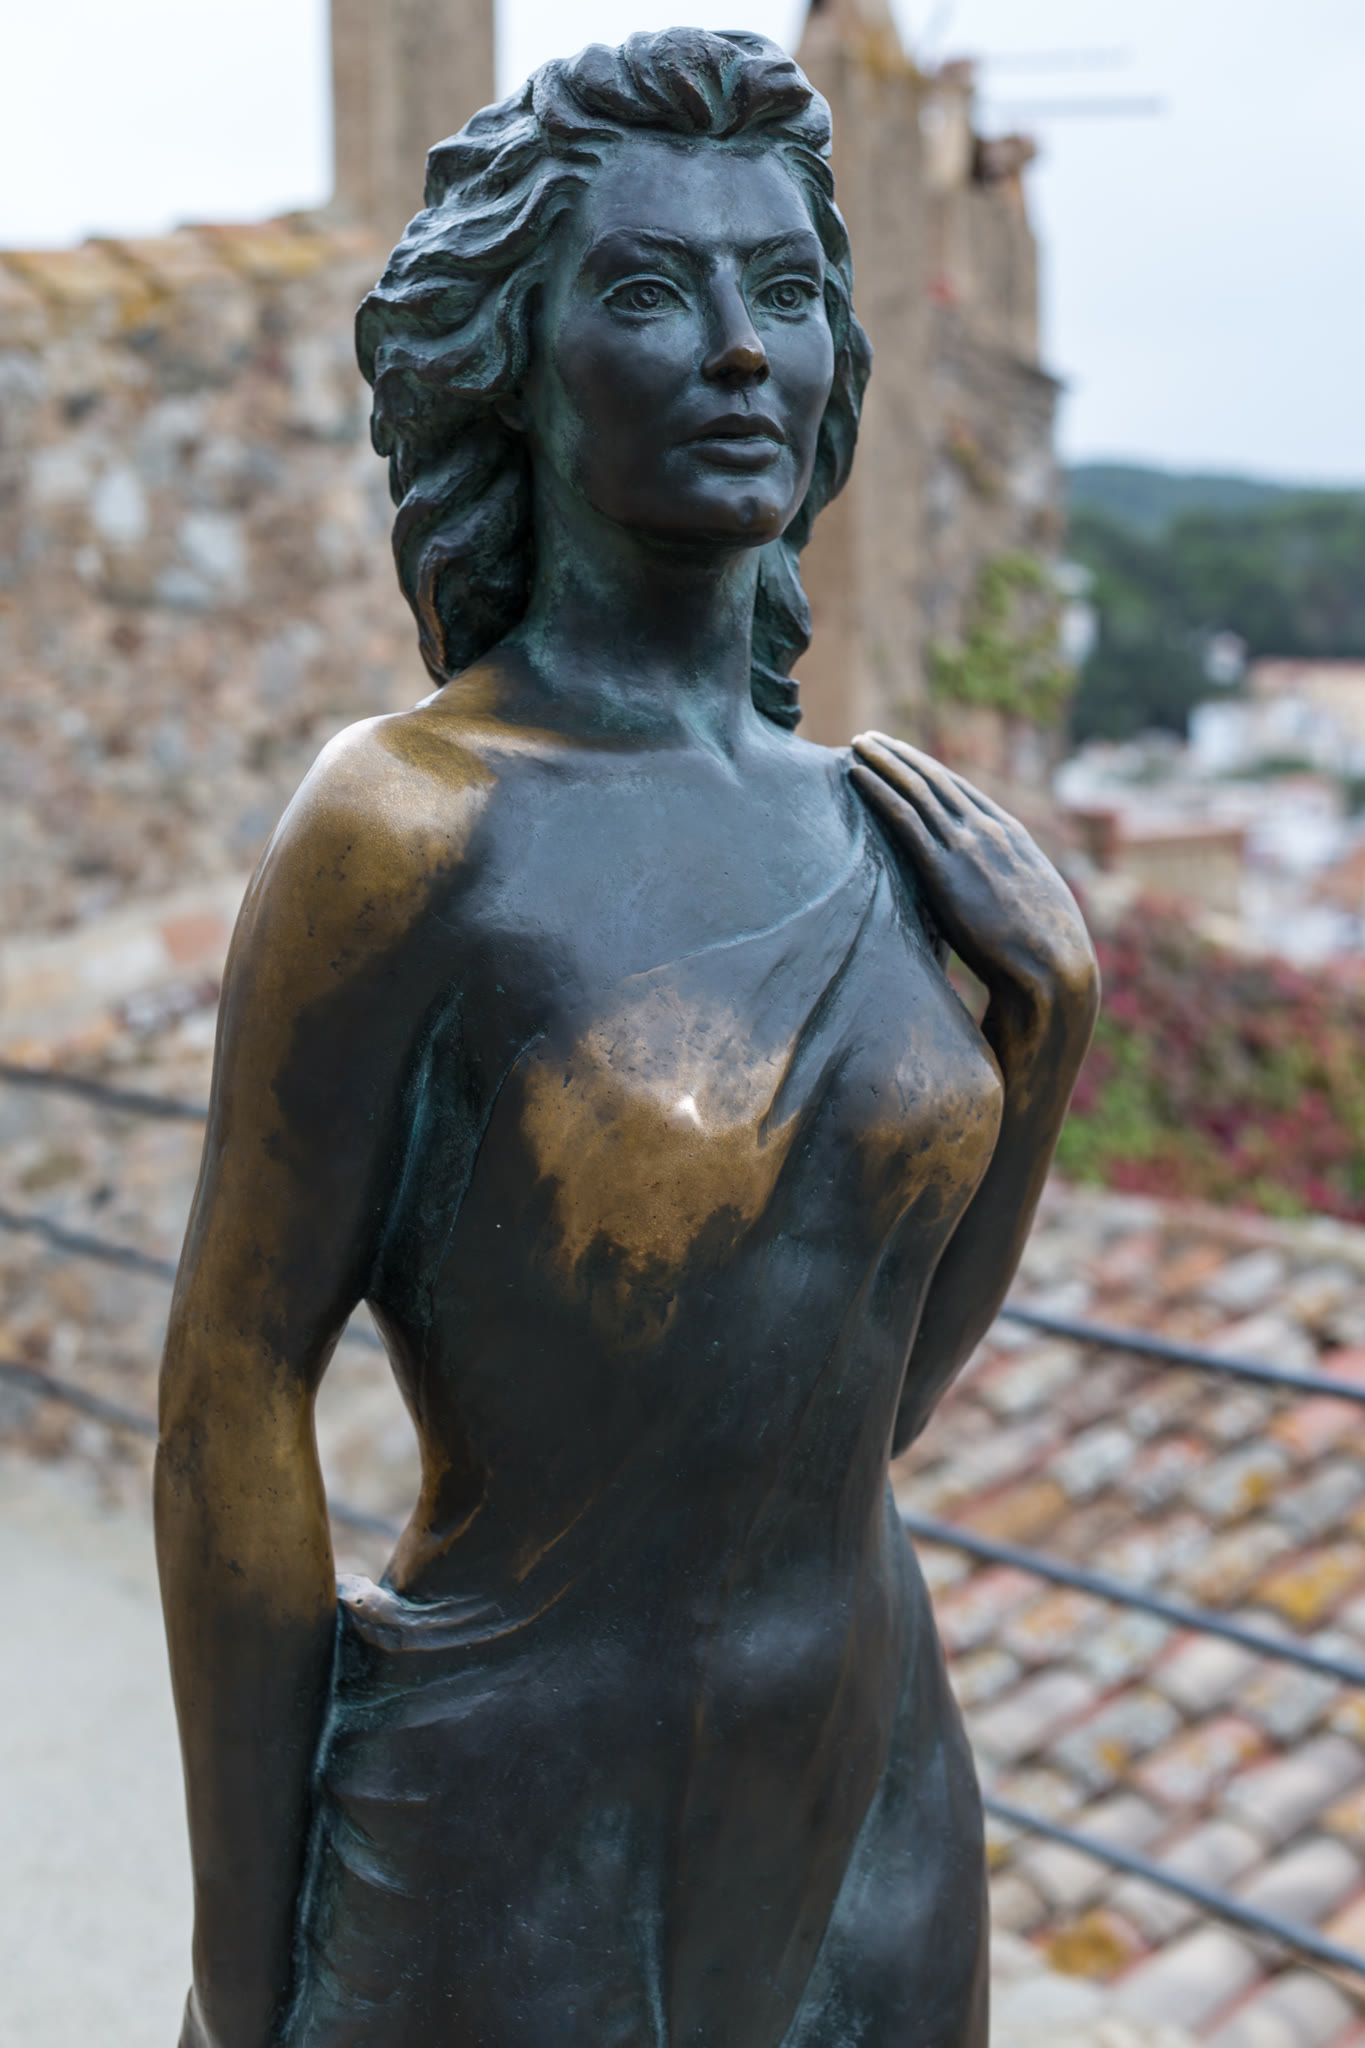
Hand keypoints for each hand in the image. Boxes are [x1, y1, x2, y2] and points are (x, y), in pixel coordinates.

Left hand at [850, 733, 1096, 1037]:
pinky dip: (877, 791)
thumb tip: (1005, 908)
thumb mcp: (1038, 912)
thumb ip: (1016, 895)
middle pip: (937, 781)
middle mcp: (990, 831)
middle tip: (872, 739)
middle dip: (902, 757)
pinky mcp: (943, 870)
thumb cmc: (1049, 958)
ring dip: (883, 762)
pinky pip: (903, 818)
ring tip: (857, 744)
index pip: (964, 793)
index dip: (931, 773)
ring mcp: (967, 847)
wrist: (1055, 969)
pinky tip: (856, 775)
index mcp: (1014, 838)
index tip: (906, 759)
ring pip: (916, 789)